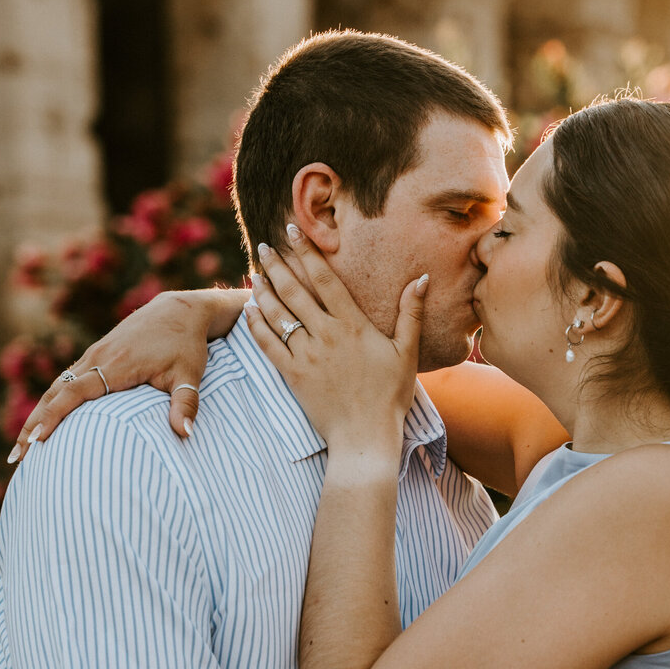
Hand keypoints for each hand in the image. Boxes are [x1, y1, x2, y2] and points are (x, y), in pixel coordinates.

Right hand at [8, 289, 246, 462]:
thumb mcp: (190, 374)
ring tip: (21, 446)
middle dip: (33, 424)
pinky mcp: (95, 355)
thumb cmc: (185, 345)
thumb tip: (185, 434)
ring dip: (36, 415)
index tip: (36, 440)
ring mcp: (94, 355)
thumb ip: (186, 403)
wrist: (178, 310)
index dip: (54, 416)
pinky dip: (50, 401)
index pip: (76, 393)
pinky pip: (65, 380)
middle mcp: (98, 358)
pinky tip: (41, 420)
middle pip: (55, 393)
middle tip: (17, 456)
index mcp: (117, 364)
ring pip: (56, 387)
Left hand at [245, 228, 425, 452]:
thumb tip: (421, 278)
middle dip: (277, 266)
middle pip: (295, 292)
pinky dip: (256, 325)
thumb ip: (410, 313)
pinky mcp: (293, 375)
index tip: (293, 232)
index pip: (325, 279)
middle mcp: (326, 335)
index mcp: (353, 325)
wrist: (365, 436)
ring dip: (263, 291)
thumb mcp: (407, 352)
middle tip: (263, 246)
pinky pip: (268, 345)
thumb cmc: (390, 396)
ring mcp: (306, 355)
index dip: (307, 253)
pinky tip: (249, 310)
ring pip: (278, 315)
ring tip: (254, 272)